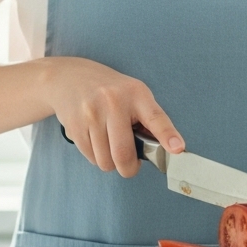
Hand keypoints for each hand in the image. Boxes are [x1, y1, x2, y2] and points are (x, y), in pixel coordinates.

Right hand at [44, 56, 184, 177]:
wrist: (69, 78)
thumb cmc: (108, 90)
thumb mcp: (133, 93)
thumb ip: (147, 118)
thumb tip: (162, 148)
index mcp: (136, 93)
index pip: (155, 118)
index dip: (167, 135)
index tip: (177, 148)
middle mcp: (113, 102)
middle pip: (123, 154)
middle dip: (129, 169)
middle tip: (130, 164)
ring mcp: (91, 114)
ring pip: (105, 161)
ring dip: (110, 162)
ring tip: (109, 143)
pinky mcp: (74, 126)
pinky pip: (90, 158)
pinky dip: (96, 156)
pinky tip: (95, 139)